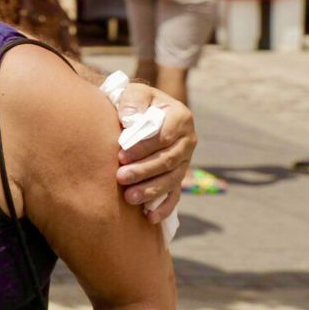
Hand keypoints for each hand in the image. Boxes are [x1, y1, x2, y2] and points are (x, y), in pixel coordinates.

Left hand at [114, 83, 194, 221]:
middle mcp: (188, 140)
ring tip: (129, 198)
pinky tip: (150, 217)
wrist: (140, 112)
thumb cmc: (135, 102)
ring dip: (151, 190)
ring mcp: (185, 161)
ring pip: (171, 179)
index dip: (143, 147)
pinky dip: (164, 206)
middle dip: (143, 170)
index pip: (164, 136)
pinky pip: (175, 194)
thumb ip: (133, 101)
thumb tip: (128, 118)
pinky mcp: (178, 176)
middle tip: (120, 177)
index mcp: (181, 117)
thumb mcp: (134, 93)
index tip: (121, 155)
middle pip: (167, 160)